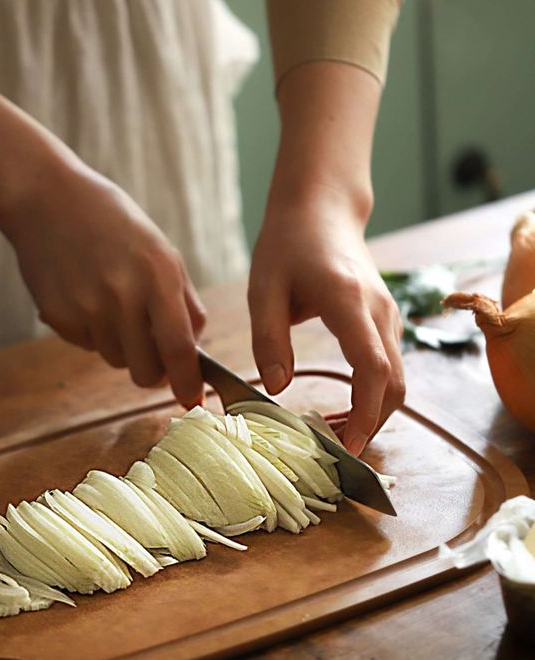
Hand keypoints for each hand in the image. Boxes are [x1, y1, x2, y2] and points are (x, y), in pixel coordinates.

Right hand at [0, 90, 204, 405]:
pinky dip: (93, 332)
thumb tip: (194, 349)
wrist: (46, 200)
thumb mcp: (161, 250)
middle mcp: (124, 296)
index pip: (179, 348)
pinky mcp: (59, 316)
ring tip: (111, 304)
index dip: (188, 381)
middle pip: (146, 370)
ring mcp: (87, 308)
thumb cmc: (112, 222)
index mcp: (158, 276)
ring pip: (115, 360)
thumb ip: (183, 301)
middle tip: (152, 355)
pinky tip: (85, 295)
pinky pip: (87, 345)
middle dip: (154, 372)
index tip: (192, 400)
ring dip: (121, 347)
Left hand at [249, 197, 404, 454]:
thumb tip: (277, 389)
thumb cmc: (287, 244)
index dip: (365, 414)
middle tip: (334, 451)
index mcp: (348, 302)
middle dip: (371, 424)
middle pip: (394, 384)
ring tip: (331, 434)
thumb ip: (268, 340)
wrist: (321, 208)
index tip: (349, 447)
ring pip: (396, 379)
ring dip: (372, 412)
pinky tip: (341, 409)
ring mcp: (388, 315)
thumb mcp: (263, 289)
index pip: (372, 368)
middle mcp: (379, 311)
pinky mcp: (384, 319)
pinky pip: (388, 366)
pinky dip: (372, 395)